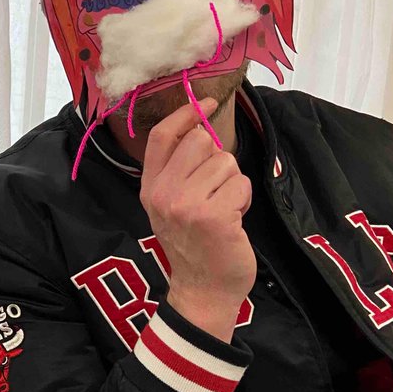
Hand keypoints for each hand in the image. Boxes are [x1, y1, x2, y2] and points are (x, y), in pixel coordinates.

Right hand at [140, 98, 255, 342]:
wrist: (203, 290)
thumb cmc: (193, 245)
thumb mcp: (170, 206)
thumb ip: (178, 170)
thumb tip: (202, 128)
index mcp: (150, 188)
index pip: (163, 136)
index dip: (186, 113)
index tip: (206, 101)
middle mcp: (163, 194)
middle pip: (200, 141)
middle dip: (217, 160)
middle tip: (215, 191)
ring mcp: (186, 205)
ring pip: (225, 163)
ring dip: (232, 185)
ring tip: (223, 210)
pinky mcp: (213, 216)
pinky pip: (240, 185)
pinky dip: (242, 201)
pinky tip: (232, 221)